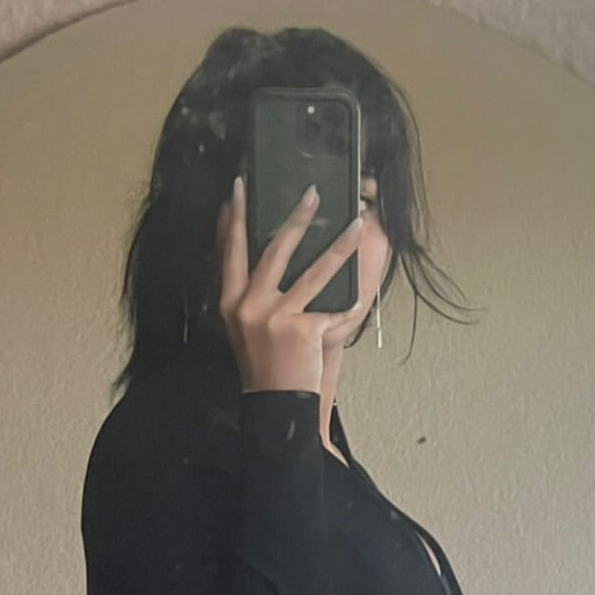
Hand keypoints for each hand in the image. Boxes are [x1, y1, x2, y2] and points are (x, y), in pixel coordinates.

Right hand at [217, 175, 363, 395]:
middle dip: (295, 218)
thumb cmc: (262, 366)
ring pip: (313, 272)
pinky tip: (364, 294)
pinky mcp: (302, 331)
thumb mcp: (242, 328)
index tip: (239, 188)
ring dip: (339, 246)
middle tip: (312, 192)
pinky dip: (349, 305)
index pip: (230, 251)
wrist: (274, 405)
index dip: (234, 219)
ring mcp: (276, 318)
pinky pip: (333, 310)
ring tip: (356, 224)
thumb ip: (248, 293)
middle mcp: (250, 306)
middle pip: (274, 250)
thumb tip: (264, 252)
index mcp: (231, 302)